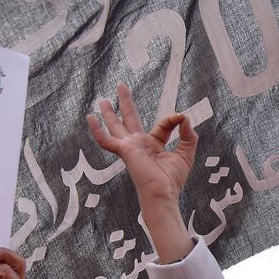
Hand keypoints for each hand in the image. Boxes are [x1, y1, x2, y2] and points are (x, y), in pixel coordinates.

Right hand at [86, 83, 197, 205]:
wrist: (163, 193)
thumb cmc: (172, 180)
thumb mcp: (186, 153)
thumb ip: (188, 135)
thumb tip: (184, 117)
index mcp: (154, 146)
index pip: (162, 125)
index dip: (172, 120)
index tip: (181, 118)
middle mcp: (139, 145)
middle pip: (130, 119)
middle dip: (125, 103)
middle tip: (121, 86)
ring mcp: (130, 147)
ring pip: (116, 125)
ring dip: (109, 112)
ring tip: (102, 99)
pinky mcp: (124, 150)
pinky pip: (106, 140)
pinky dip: (96, 130)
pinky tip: (90, 119)